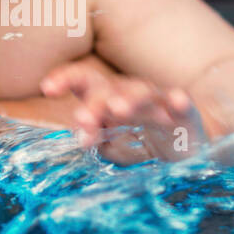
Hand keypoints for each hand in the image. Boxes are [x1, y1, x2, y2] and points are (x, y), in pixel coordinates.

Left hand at [41, 64, 204, 164]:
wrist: (183, 154)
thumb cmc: (140, 144)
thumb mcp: (112, 146)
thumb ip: (96, 139)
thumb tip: (83, 135)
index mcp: (108, 97)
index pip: (85, 82)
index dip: (66, 79)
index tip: (48, 88)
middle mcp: (131, 94)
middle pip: (110, 88)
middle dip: (95, 102)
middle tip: (83, 118)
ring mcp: (159, 102)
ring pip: (144, 93)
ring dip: (131, 99)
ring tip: (118, 108)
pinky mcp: (185, 114)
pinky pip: (183, 104)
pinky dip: (180, 101)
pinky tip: (177, 100)